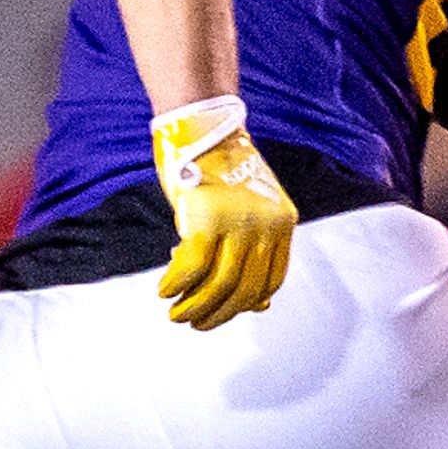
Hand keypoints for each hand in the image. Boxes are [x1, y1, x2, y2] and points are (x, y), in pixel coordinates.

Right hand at [153, 98, 298, 327]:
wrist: (201, 125)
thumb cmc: (218, 169)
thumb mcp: (247, 211)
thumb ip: (254, 253)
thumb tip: (260, 305)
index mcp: (283, 222)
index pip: (271, 280)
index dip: (245, 304)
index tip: (222, 312)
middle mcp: (266, 224)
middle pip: (245, 289)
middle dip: (218, 314)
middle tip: (194, 323)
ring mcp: (238, 221)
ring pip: (218, 284)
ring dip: (194, 307)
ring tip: (176, 314)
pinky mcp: (206, 217)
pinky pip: (191, 267)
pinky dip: (175, 284)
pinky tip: (164, 290)